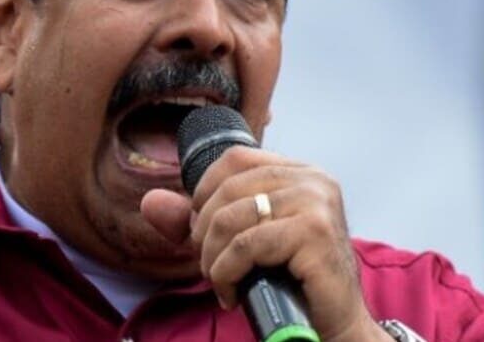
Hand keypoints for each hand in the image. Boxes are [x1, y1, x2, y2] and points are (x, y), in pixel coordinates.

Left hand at [141, 147, 387, 341]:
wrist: (334, 327)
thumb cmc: (290, 283)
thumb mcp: (242, 243)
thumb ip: (196, 221)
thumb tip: (149, 202)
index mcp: (301, 172)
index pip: (235, 158)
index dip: (204, 190)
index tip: (199, 228)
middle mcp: (313, 180)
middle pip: (228, 188)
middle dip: (204, 232)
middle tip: (209, 266)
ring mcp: (317, 203)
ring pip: (232, 218)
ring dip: (213, 257)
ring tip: (221, 282)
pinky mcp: (315, 233)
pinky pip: (246, 246)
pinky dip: (227, 273)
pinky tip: (233, 294)